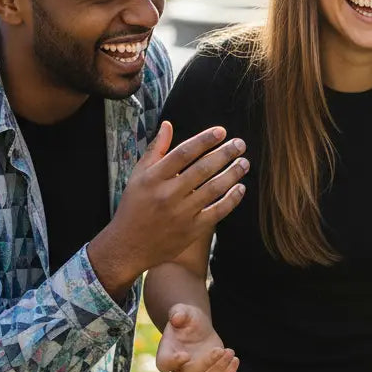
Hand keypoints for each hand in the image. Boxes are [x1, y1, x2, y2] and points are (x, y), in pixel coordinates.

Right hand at [89, 122, 248, 298]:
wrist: (127, 247)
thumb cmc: (134, 206)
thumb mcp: (138, 176)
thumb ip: (155, 150)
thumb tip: (168, 125)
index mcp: (153, 178)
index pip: (183, 153)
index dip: (204, 140)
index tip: (221, 131)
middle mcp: (167, 194)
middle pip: (202, 169)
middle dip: (225, 154)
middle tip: (240, 144)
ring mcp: (180, 214)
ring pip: (213, 189)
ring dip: (232, 174)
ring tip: (244, 163)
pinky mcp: (191, 230)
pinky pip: (217, 212)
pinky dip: (232, 199)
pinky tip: (241, 188)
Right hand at [155, 303, 239, 371]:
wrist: (196, 326)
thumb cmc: (186, 319)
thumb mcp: (181, 310)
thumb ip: (178, 313)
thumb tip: (177, 318)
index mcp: (167, 352)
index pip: (165, 363)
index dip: (173, 362)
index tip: (185, 355)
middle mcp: (179, 367)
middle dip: (206, 363)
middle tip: (219, 349)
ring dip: (220, 369)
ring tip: (229, 352)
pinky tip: (234, 359)